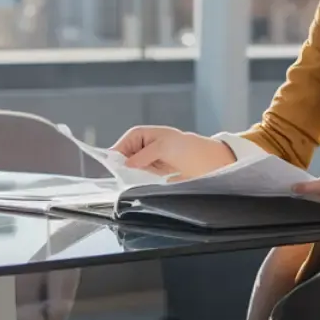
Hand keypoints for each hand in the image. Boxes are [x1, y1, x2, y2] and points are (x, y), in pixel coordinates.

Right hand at [112, 126, 234, 178]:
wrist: (205, 160)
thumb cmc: (184, 147)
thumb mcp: (163, 147)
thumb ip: (144, 155)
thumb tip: (128, 163)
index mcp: (140, 135)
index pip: (121, 145)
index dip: (117, 156)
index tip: (115, 168)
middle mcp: (141, 147)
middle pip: (124, 159)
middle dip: (123, 168)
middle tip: (126, 177)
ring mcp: (146, 160)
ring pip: (130, 169)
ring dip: (132, 176)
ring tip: (137, 180)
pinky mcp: (152, 173)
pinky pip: (139, 177)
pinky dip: (140, 181)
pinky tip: (144, 184)